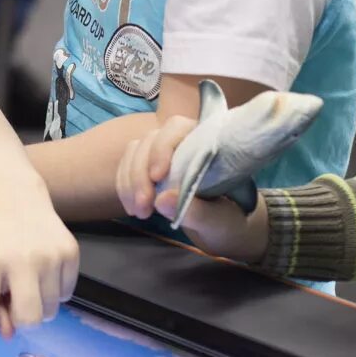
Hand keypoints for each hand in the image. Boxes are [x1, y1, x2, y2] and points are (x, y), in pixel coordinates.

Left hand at [0, 174, 79, 356]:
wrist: (11, 194)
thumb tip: (10, 335)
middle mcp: (21, 259)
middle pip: (29, 319)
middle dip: (22, 319)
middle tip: (14, 300)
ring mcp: (50, 254)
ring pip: (49, 310)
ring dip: (37, 304)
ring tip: (25, 278)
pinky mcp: (71, 251)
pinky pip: (66, 293)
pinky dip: (53, 290)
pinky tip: (41, 267)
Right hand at [117, 118, 268, 260]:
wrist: (225, 229)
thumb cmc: (230, 221)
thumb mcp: (221, 223)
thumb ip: (198, 212)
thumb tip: (162, 199)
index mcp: (207, 143)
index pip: (177, 127)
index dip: (162, 147)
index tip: (157, 177)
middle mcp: (183, 141)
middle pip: (150, 140)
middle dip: (140, 173)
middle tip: (144, 209)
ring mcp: (164, 153)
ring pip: (135, 152)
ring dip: (129, 182)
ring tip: (139, 213)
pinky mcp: (150, 167)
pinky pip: (128, 167)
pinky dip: (125, 187)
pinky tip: (133, 208)